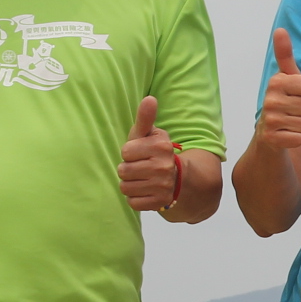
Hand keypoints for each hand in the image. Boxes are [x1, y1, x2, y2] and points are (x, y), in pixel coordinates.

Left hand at [119, 95, 181, 211]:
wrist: (177, 178)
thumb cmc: (154, 153)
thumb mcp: (150, 134)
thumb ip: (145, 117)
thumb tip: (149, 98)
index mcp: (161, 146)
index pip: (125, 152)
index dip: (129, 153)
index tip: (139, 153)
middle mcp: (164, 166)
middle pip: (123, 171)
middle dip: (127, 170)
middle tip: (140, 168)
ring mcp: (163, 186)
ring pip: (125, 188)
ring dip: (130, 185)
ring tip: (141, 180)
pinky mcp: (160, 203)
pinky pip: (132, 202)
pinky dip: (135, 198)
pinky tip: (145, 191)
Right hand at [258, 29, 300, 148]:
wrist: (268, 135)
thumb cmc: (283, 101)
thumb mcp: (287, 77)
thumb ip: (285, 54)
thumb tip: (280, 30)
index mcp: (277, 81)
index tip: (300, 95)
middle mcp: (271, 99)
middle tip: (296, 111)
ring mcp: (270, 120)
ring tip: (292, 122)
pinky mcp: (271, 139)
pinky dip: (298, 139)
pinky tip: (287, 134)